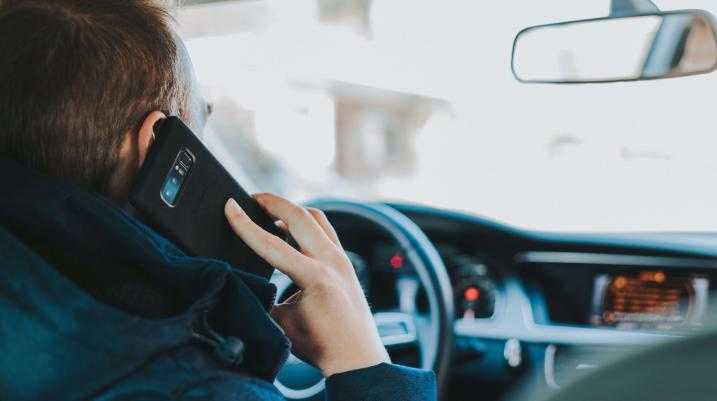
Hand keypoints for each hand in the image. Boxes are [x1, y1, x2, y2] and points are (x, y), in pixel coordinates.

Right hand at [225, 194, 389, 376]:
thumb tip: (247, 279)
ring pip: (317, 218)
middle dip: (273, 202)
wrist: (357, 358)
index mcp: (315, 277)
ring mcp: (343, 259)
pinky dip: (307, 223)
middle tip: (251, 198)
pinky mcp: (346, 262)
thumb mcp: (282, 322)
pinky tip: (292, 230)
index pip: (272, 243)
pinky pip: (326, 230)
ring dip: (292, 210)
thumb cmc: (322, 345)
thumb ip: (264, 296)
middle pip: (300, 215)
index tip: (229, 206)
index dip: (245, 224)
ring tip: (270, 212)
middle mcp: (333, 262)